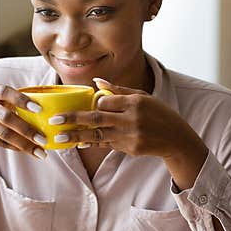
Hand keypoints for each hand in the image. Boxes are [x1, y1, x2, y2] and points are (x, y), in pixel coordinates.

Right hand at [0, 85, 47, 157]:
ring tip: (41, 152)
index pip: (8, 93)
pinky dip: (16, 147)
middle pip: (8, 119)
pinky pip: (1, 142)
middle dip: (27, 130)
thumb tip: (40, 108)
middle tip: (44, 139)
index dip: (23, 101)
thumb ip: (10, 99)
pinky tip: (28, 150)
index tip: (39, 109)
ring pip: (5, 134)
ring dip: (24, 144)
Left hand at [48, 78, 208, 189]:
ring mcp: (130, 136)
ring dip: (77, 136)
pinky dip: (92, 143)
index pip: (105, 101)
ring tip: (60, 137)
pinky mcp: (130, 149)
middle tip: (55, 121)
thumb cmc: (157, 113)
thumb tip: (96, 81)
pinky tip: (79, 142)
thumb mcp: (142, 97)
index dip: (92, 103)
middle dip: (73, 119)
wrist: (176, 139)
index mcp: (135, 102)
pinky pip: (106, 145)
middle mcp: (132, 119)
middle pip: (96, 118)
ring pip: (97, 135)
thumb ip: (118, 90)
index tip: (80, 105)